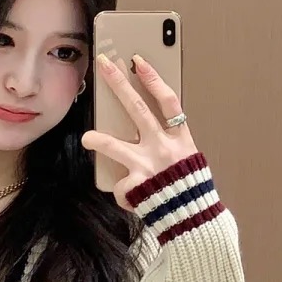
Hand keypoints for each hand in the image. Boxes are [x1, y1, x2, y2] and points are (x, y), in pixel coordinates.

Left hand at [81, 52, 198, 211]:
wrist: (193, 218)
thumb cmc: (190, 188)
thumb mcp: (189, 158)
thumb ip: (172, 142)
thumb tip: (153, 127)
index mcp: (180, 139)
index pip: (166, 101)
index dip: (152, 79)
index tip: (138, 62)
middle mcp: (163, 147)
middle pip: (136, 109)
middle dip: (118, 84)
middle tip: (104, 66)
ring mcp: (148, 165)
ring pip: (115, 146)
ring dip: (99, 140)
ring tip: (88, 137)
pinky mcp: (136, 185)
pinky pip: (120, 184)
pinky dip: (122, 191)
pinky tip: (128, 197)